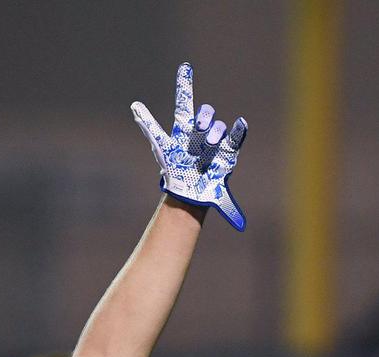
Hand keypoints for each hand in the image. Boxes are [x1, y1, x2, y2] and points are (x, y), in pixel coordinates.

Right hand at [132, 63, 247, 230]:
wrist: (189, 186)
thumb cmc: (206, 188)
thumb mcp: (218, 198)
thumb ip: (230, 209)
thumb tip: (242, 226)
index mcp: (222, 151)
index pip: (234, 136)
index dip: (238, 130)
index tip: (243, 123)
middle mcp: (208, 138)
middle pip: (213, 124)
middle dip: (213, 128)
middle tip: (209, 140)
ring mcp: (190, 136)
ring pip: (196, 118)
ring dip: (201, 118)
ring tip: (200, 123)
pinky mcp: (171, 141)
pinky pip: (155, 128)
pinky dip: (144, 119)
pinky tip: (136, 107)